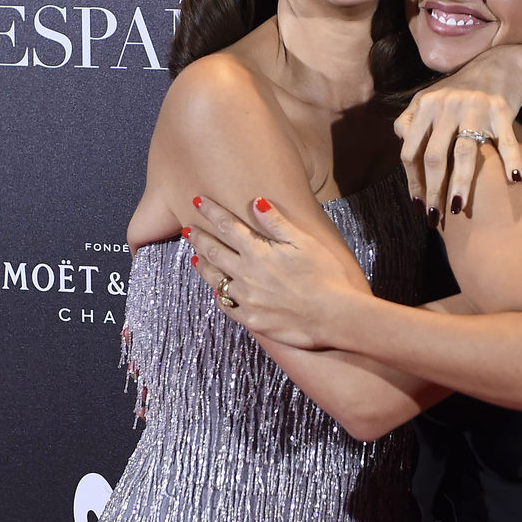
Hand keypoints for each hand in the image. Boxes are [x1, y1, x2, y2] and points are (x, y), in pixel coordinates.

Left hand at [187, 195, 368, 348]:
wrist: (334, 316)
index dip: (211, 212)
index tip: (198, 201)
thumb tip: (256, 202)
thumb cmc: (326, 276)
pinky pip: (228, 307)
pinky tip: (217, 293)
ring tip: (195, 259)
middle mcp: (246, 274)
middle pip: (215, 251)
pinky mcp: (252, 320)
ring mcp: (247, 299)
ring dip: (204, 266)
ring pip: (216, 279)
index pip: (227, 226)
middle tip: (187, 229)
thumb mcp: (304, 242)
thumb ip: (277, 222)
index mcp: (258, 252)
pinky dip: (220, 297)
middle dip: (199, 238)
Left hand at [394, 50, 521, 219]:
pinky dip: (511, 161)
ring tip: (458, 209)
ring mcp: (475, 107)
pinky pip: (505, 141)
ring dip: (461, 184)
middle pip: (435, 156)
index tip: (418, 204)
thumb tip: (404, 152)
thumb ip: (411, 123)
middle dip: (433, 190)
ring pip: (464, 152)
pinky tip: (514, 181)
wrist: (500, 65)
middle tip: (434, 216)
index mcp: (425, 106)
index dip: (413, 181)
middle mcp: (447, 105)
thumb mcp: (430, 100)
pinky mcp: (502, 109)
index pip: (411, 151)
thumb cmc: (460, 91)